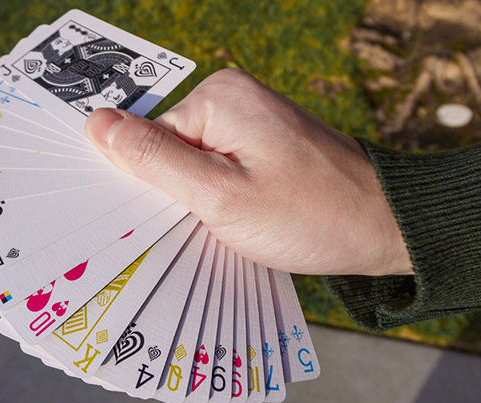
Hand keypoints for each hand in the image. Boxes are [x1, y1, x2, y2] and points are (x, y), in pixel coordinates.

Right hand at [85, 68, 411, 275]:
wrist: (383, 225)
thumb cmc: (311, 214)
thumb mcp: (220, 197)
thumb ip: (155, 161)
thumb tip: (97, 125)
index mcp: (218, 97)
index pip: (146, 139)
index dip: (148, 187)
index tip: (164, 220)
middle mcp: (233, 98)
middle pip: (168, 150)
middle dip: (175, 193)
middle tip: (200, 227)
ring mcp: (250, 121)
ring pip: (193, 165)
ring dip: (198, 201)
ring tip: (226, 226)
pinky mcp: (261, 144)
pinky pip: (218, 169)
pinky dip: (219, 198)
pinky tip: (237, 221)